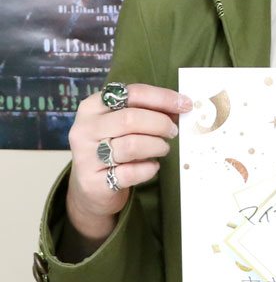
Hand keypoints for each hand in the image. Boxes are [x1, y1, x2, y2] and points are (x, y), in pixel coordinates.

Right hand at [65, 84, 191, 249]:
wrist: (91, 188)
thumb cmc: (113, 147)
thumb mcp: (123, 125)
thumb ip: (147, 111)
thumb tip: (180, 105)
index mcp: (92, 106)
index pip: (132, 93)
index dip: (163, 98)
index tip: (185, 104)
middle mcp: (84, 129)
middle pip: (131, 118)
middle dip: (160, 124)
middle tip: (173, 131)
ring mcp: (86, 156)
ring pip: (132, 145)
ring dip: (157, 146)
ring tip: (163, 148)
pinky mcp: (93, 183)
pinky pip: (131, 172)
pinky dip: (149, 169)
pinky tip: (152, 166)